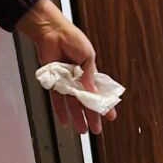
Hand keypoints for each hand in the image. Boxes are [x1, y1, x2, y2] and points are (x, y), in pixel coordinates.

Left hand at [16, 0, 117, 135]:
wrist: (52, 32)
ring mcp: (66, 82)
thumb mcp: (88, 55)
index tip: (110, 116)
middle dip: (92, 117)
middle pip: (86, 103)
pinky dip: (60, 111)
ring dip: (78, 118)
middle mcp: (78, 80)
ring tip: (82, 130)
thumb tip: (91, 90)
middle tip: (96, 129)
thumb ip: (89, 74)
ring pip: (73, 104)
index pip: (99, 93)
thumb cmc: (72, 39)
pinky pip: (57, 100)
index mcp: (90, 73)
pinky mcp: (54, 82)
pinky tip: (64, 121)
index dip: (105, 105)